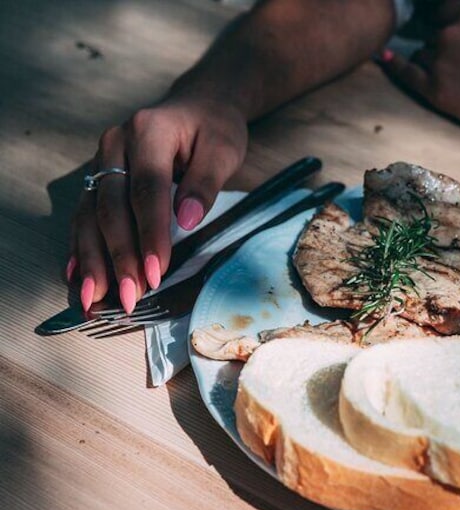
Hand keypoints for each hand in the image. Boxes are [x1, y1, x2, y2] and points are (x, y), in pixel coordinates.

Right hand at [69, 96, 247, 312]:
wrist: (198, 105)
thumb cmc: (214, 129)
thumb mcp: (223, 149)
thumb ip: (206, 183)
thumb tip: (188, 220)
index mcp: (148, 132)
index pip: (146, 189)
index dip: (150, 233)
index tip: (156, 271)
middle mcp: (114, 145)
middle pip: (111, 207)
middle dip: (119, 255)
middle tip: (130, 296)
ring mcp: (101, 162)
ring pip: (89, 215)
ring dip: (94, 259)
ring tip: (96, 299)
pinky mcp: (98, 178)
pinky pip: (84, 215)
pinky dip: (82, 248)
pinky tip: (79, 277)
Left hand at [383, 1, 459, 139]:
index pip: (440, 9)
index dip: (444, 23)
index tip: (445, 29)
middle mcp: (450, 31)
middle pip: (431, 35)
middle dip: (443, 48)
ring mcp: (440, 61)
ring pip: (423, 56)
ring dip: (433, 64)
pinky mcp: (435, 91)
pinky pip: (406, 74)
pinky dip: (395, 65)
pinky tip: (385, 58)